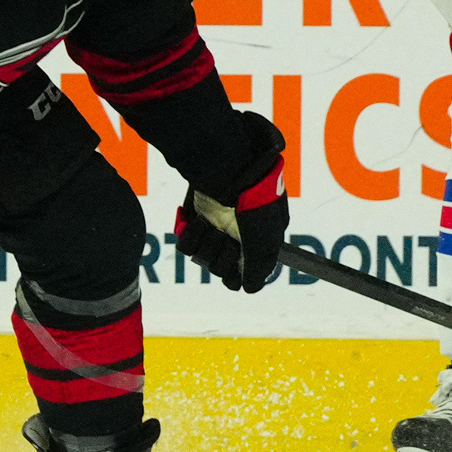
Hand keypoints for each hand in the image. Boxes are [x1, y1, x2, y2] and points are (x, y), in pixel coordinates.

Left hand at [173, 112, 288, 291]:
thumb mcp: (266, 235)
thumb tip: (249, 289)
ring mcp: (214, 227)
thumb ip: (259, 266)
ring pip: (202, 259)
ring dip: (206, 242)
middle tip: (227, 234)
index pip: (245, 273)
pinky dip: (190, 234)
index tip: (237, 260)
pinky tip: (198, 218)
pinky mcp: (193, 219)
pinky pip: (185, 245)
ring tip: (211, 221)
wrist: (223, 162)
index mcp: (260, 238)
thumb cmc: (253, 197)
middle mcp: (237, 234)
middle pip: (221, 269)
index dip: (238, 271)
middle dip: (222, 254)